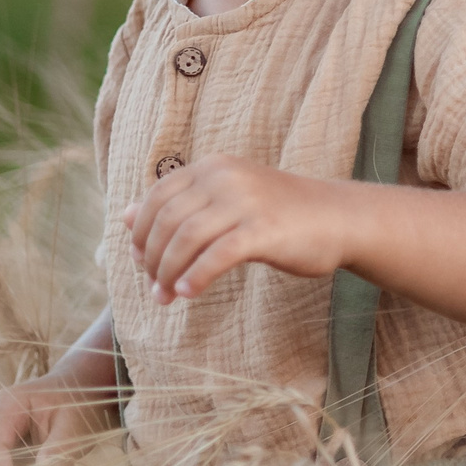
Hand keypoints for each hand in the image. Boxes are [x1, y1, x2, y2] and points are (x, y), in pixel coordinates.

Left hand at [122, 154, 357, 304]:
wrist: (340, 217)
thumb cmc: (280, 214)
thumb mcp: (226, 200)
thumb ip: (179, 205)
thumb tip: (124, 215)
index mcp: (212, 168)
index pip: (157, 197)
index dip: (141, 232)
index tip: (140, 261)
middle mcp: (224, 178)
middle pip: (167, 220)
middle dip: (152, 258)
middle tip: (153, 288)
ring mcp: (245, 202)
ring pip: (186, 238)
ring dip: (168, 273)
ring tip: (166, 298)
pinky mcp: (263, 230)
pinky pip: (216, 255)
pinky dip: (196, 277)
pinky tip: (188, 294)